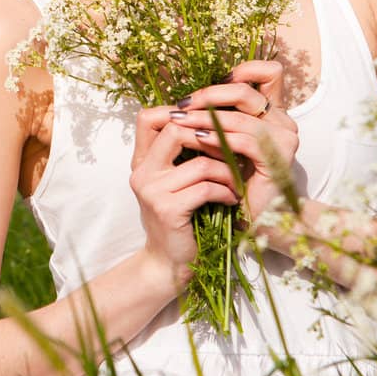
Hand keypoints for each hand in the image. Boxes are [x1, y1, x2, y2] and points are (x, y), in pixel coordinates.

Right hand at [129, 102, 243, 299]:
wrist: (169, 263)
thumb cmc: (180, 220)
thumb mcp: (174, 182)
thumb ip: (180, 155)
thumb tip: (210, 121)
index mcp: (141, 161)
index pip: (148, 117)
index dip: (179, 112)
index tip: (209, 122)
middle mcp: (141, 172)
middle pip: (175, 130)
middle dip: (210, 136)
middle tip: (231, 148)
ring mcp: (152, 191)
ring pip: (199, 163)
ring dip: (226, 171)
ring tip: (235, 182)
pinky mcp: (167, 209)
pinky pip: (205, 188)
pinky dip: (225, 192)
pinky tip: (231, 199)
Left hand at [167, 60, 301, 232]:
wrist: (251, 219)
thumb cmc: (234, 180)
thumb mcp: (224, 143)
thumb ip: (217, 118)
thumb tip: (186, 98)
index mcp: (273, 113)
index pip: (270, 73)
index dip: (243, 69)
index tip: (212, 82)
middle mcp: (284, 122)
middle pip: (246, 91)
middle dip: (208, 95)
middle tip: (182, 105)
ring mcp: (285, 141)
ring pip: (241, 116)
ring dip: (205, 118)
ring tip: (180, 122)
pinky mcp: (278, 160)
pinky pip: (245, 141)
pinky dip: (218, 139)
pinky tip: (198, 141)